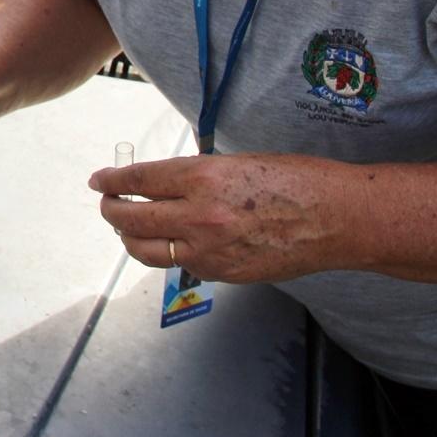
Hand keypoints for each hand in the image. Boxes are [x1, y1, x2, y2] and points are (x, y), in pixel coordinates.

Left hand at [89, 153, 352, 283]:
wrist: (337, 218)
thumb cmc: (294, 179)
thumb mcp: (236, 162)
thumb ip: (195, 176)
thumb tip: (160, 184)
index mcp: (203, 178)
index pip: (139, 180)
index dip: (112, 180)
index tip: (99, 180)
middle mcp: (200, 216)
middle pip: (131, 219)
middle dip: (111, 211)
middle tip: (107, 204)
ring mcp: (210, 250)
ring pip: (146, 250)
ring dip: (129, 238)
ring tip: (128, 227)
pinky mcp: (223, 273)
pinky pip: (181, 264)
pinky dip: (168, 253)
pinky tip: (170, 242)